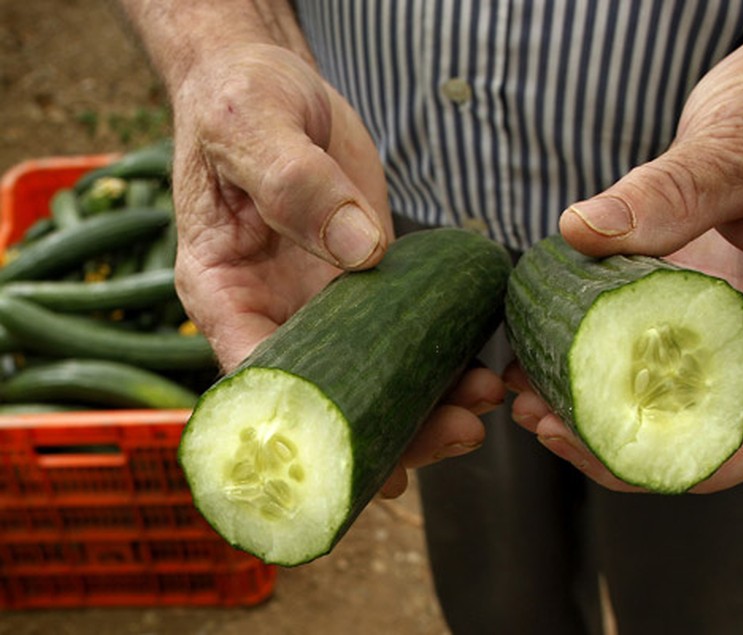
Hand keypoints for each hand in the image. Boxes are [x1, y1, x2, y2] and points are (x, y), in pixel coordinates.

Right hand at [168, 42, 499, 496]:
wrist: (272, 84)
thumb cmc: (242, 101)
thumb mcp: (255, 128)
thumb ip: (295, 184)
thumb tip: (360, 251)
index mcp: (222, 291)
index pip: (257, 382)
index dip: (309, 428)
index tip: (367, 452)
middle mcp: (268, 313)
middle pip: (323, 400)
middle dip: (386, 428)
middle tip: (456, 433)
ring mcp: (317, 307)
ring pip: (365, 380)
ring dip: (420, 405)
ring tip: (480, 409)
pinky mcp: (360, 288)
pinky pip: (395, 338)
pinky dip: (431, 362)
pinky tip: (473, 374)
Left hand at [509, 3, 742, 492]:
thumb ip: (674, 192)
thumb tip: (582, 233)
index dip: (719, 457)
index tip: (635, 454)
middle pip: (711, 421)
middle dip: (630, 441)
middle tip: (550, 425)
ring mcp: (726, 312)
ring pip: (665, 388)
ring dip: (597, 406)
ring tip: (527, 399)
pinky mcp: (684, 290)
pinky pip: (638, 335)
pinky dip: (591, 351)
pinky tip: (535, 348)